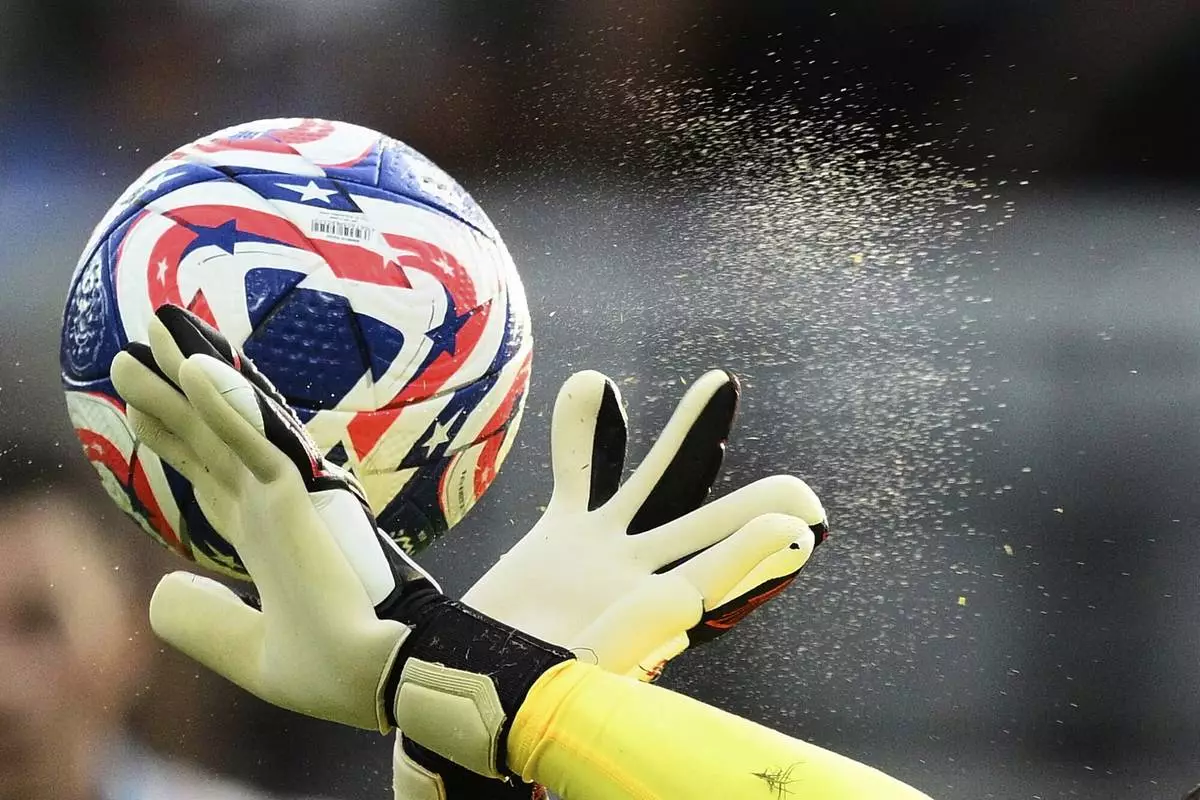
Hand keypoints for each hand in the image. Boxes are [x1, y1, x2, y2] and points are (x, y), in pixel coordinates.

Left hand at [112, 305, 570, 779]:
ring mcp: (287, 496)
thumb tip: (159, 589)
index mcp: (269, 538)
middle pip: (215, 434)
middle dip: (175, 394)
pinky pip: (256, 441)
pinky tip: (192, 369)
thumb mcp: (250, 652)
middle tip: (136, 350)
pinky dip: (224, 404)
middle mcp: (276, 505)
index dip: (178, 438)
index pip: (215, 474)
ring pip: (231, 420)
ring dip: (192, 373)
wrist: (381, 676)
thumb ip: (204, 622)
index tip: (141, 408)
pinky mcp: (299, 498)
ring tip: (155, 329)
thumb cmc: (334, 670)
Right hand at [463, 368, 828, 679]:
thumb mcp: (577, 680)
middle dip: (753, 507)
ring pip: (656, 480)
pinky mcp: (564, 533)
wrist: (463, 682)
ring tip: (721, 383)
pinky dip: (583, 431)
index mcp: (645, 622)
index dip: (753, 558)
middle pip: (706, 527)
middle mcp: (637, 579)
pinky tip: (592, 384)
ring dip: (688, 433)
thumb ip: (628, 638)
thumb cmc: (517, 697)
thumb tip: (685, 596)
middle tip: (801, 492)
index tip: (799, 532)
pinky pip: (581, 470)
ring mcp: (604, 551)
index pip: (711, 584)